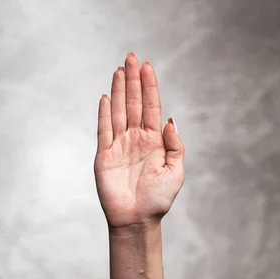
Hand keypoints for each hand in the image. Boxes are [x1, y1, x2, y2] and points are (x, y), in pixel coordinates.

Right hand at [94, 53, 184, 230]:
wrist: (137, 220)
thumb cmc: (158, 200)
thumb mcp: (176, 172)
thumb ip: (175, 146)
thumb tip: (169, 120)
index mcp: (154, 141)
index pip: (151, 107)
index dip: (149, 86)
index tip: (148, 66)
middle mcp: (135, 139)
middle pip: (133, 103)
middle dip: (133, 81)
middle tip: (131, 57)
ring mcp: (119, 146)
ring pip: (118, 112)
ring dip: (118, 91)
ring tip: (119, 70)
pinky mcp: (104, 156)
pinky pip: (103, 130)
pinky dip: (103, 113)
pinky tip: (104, 97)